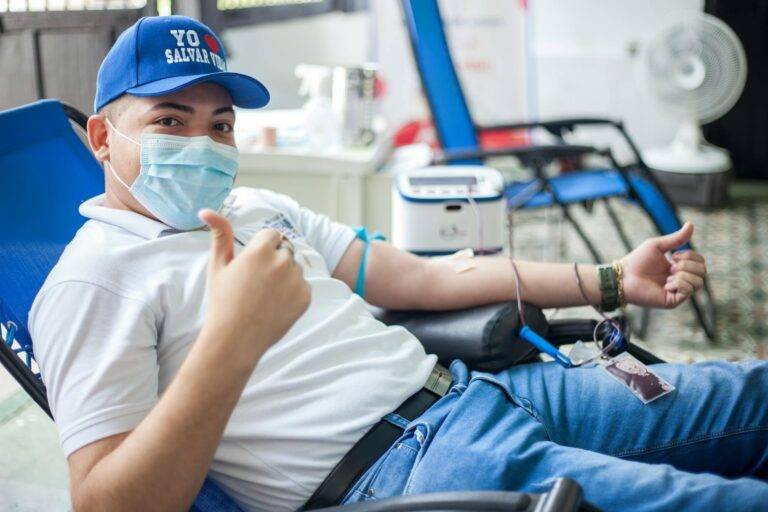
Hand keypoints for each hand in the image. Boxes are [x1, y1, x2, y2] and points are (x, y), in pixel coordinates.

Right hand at [198, 209, 310, 358]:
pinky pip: (303, 286)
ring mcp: (296, 280)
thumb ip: (219, 235)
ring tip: (265, 296)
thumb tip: (207, 210)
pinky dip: (293, 293)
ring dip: (285, 276)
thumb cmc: (222, 302)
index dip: (261, 249)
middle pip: (285, 250)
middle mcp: (282, 261)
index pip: (272, 234)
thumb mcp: (218, 266)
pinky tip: (275, 306)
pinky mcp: (305, 297)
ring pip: (295, 268)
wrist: (234, 340)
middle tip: (256, 283)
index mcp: (261, 249)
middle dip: (274, 260)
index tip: (252, 266)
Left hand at [620, 222, 706, 308]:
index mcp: (679, 268)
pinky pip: (688, 291)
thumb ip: (676, 238)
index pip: (700, 262)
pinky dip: (678, 284)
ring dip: (683, 275)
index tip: (674, 256)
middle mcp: (681, 280)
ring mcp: (678, 292)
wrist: (624, 276)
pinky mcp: (673, 301)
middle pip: (702, 271)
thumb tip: (691, 224)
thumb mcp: (658, 246)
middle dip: (687, 265)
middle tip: (670, 266)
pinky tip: (665, 285)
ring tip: (668, 275)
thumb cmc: (637, 261)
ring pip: (699, 283)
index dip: (691, 256)